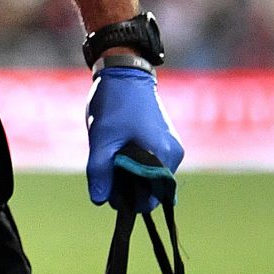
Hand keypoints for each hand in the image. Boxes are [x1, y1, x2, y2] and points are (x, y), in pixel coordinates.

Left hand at [85, 66, 182, 207]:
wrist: (125, 73)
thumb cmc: (114, 104)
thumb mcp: (102, 140)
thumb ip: (100, 172)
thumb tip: (99, 200)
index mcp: (163, 156)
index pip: (151, 198)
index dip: (128, 200)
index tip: (108, 190)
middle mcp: (173, 154)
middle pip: (151, 188)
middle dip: (127, 187)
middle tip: (104, 174)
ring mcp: (172, 147)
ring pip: (150, 176)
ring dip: (130, 174)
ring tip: (110, 157)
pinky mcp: (166, 140)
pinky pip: (152, 163)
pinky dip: (136, 164)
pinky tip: (119, 152)